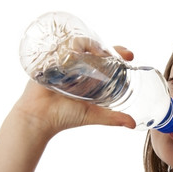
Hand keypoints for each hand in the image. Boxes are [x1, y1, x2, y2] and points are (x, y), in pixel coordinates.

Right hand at [12, 46, 135, 137]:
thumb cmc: (64, 117)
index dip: (117, 54)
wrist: (39, 118)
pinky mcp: (49, 61)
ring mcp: (62, 63)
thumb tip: (133, 125)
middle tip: (120, 52)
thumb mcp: (93, 115)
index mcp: (87, 77)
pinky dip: (68, 47)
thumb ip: (112, 119)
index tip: (130, 55)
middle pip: (93, 50)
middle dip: (107, 48)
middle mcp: (76, 68)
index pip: (104, 60)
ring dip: (89, 45)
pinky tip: (77, 49)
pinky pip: (59, 49)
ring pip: (78, 46)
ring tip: (100, 52)